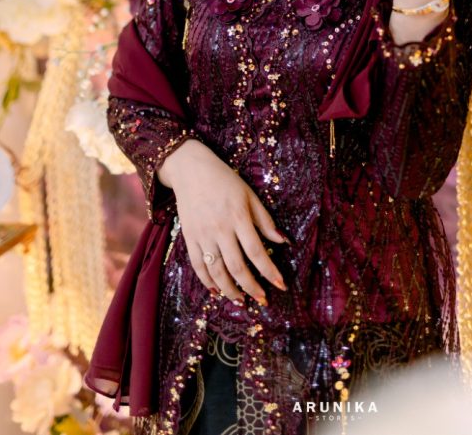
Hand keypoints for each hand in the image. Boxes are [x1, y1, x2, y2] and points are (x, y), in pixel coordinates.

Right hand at [157, 139, 288, 305]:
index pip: (256, 251)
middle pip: (237, 266)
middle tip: (262, 299)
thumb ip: (264, 219)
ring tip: (241, 301)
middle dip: (251, 287)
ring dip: (230, 290)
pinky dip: (207, 281)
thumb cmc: (224, 180)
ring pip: (216, 271)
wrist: (191, 169)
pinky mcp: (189, 237)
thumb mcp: (249, 194)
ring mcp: (202, 234)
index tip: (280, 285)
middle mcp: (220, 228)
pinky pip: (198, 265)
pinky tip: (217, 290)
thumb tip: (283, 241)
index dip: (269, 271)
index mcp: (238, 216)